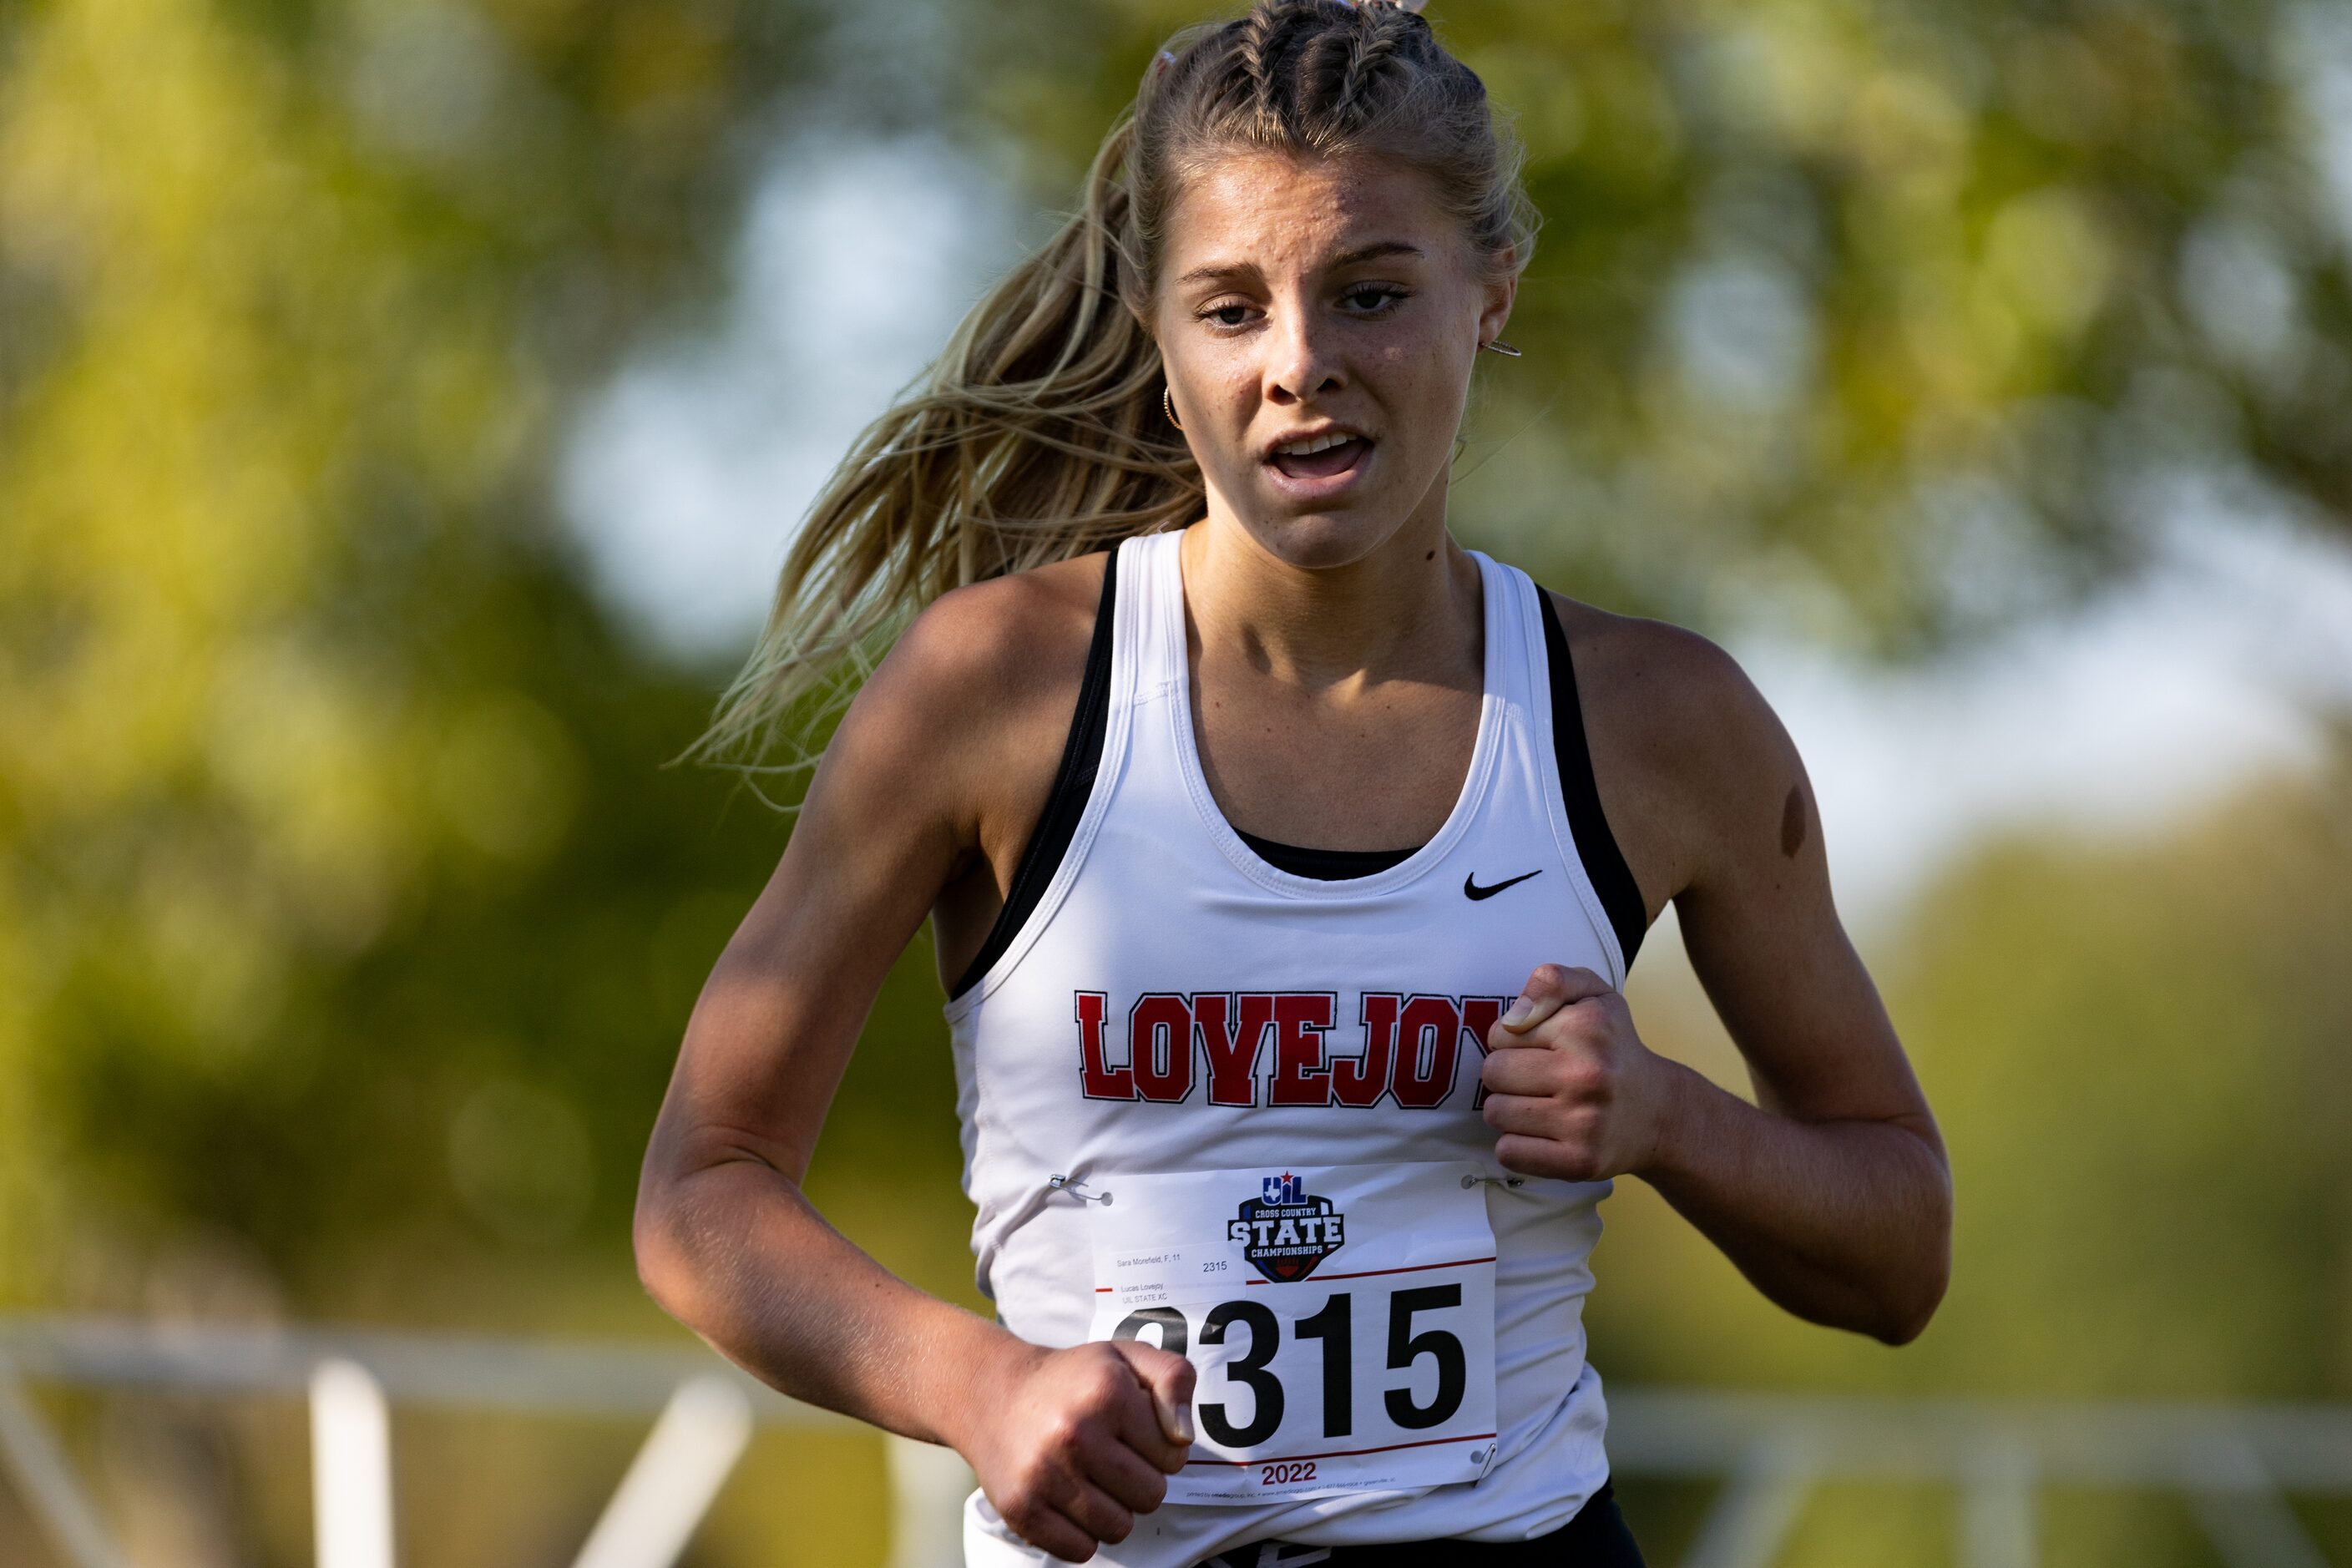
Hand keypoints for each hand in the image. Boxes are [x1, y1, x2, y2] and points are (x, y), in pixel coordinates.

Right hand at [953, 1336, 1195, 1561]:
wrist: (992, 1393)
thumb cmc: (1072, 1379)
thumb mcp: (1128, 1357)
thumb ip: (1175, 1379)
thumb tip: (1182, 1437)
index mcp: (1108, 1391)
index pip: (1175, 1456)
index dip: (1160, 1447)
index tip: (1133, 1433)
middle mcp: (1075, 1433)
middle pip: (1150, 1497)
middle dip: (1139, 1480)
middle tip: (1112, 1457)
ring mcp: (1044, 1474)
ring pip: (1118, 1528)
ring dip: (1113, 1510)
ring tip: (1091, 1478)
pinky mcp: (1021, 1508)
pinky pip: (1081, 1550)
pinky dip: (1082, 1534)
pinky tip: (1069, 1500)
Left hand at [1479, 963, 1679, 1181]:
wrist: (1659, 1113)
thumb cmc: (1614, 1048)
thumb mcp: (1594, 995)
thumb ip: (1552, 981)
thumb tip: (1515, 1011)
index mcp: (1587, 1027)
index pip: (1500, 1032)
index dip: (1511, 1040)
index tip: (1537, 1047)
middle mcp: (1587, 1074)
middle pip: (1492, 1072)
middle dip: (1505, 1074)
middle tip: (1535, 1078)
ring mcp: (1584, 1122)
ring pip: (1494, 1112)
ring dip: (1508, 1109)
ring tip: (1538, 1104)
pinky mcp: (1579, 1161)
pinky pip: (1508, 1152)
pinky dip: (1515, 1145)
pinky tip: (1541, 1134)